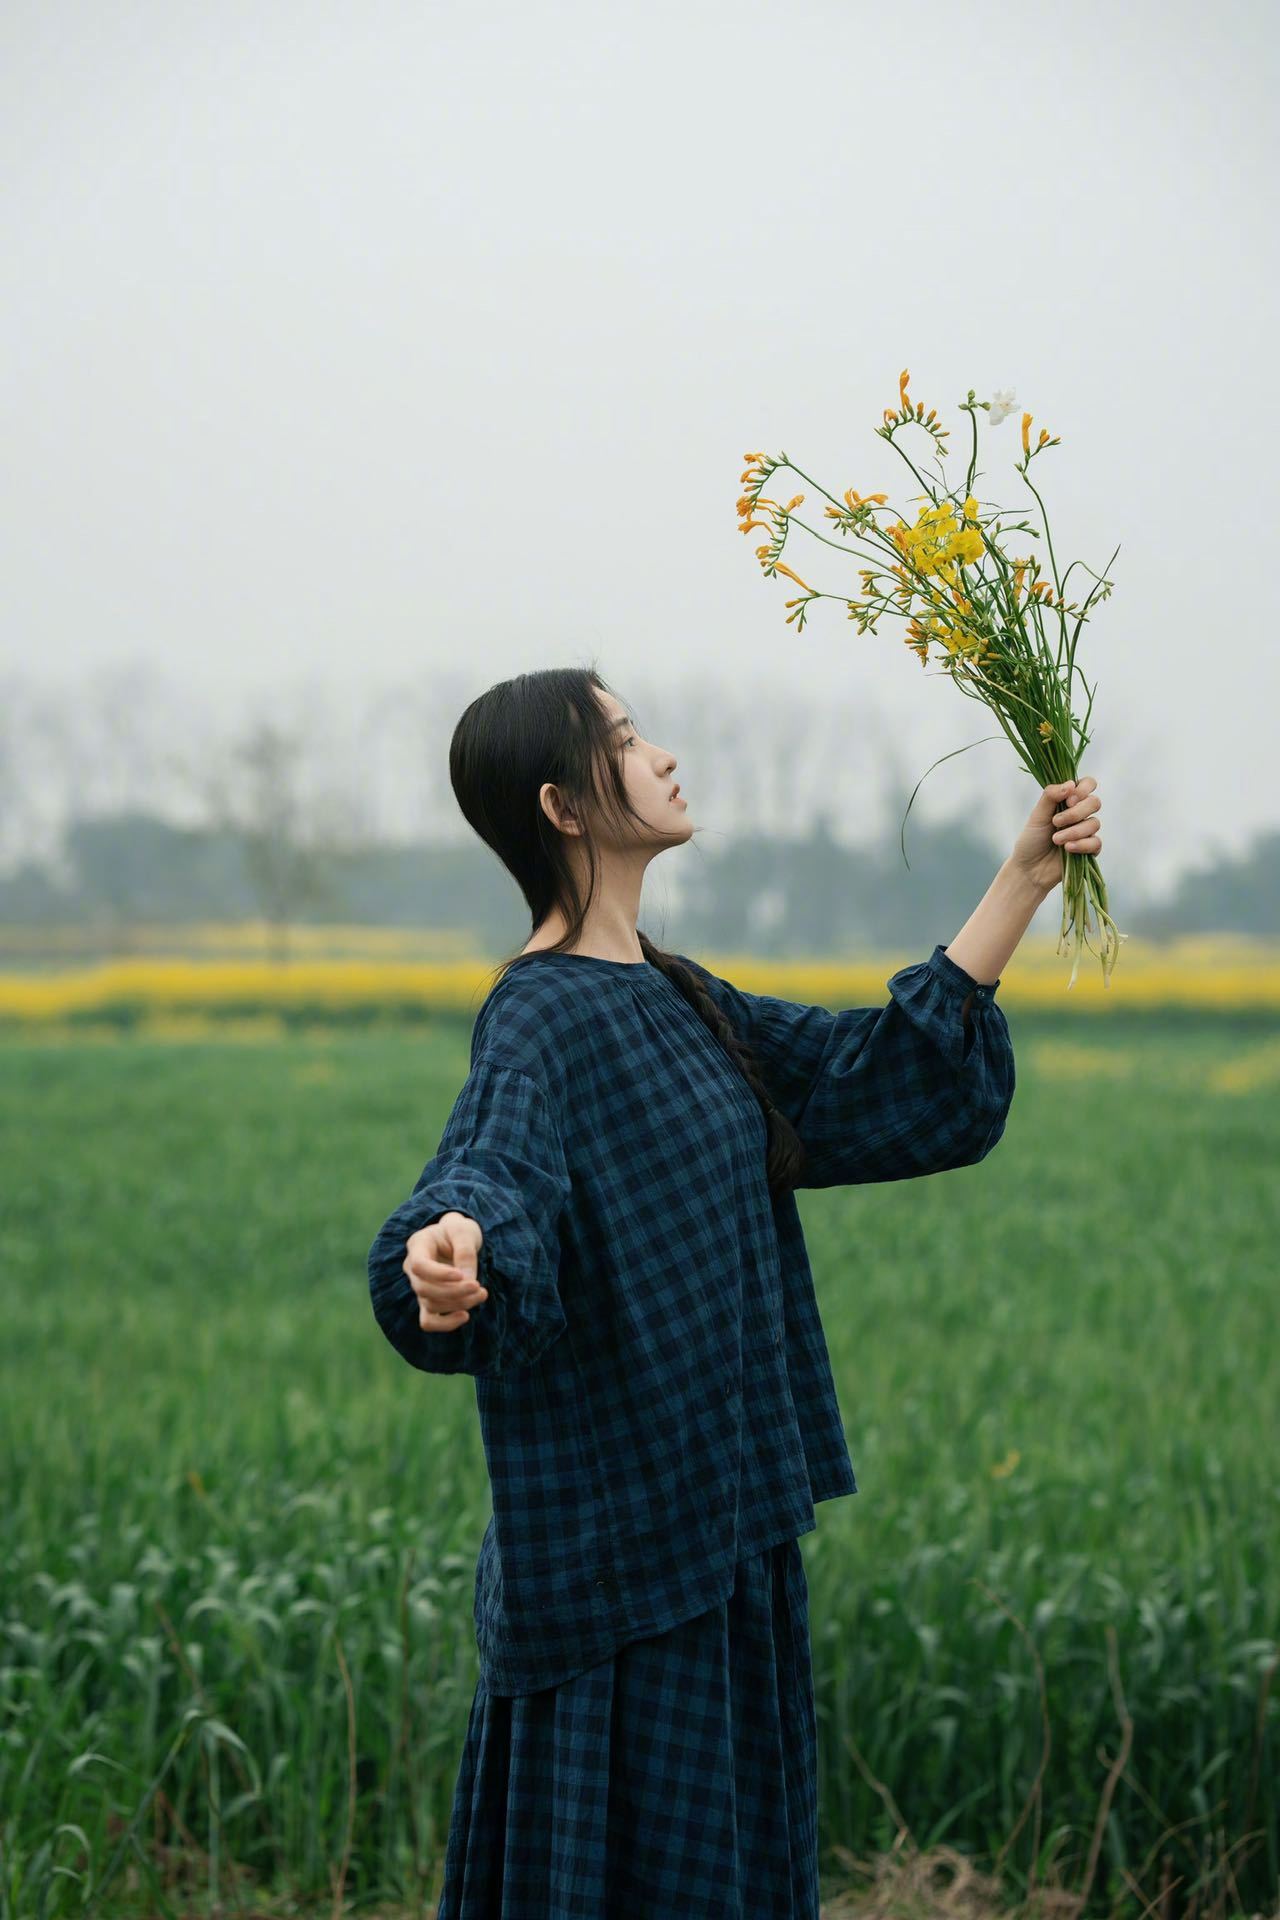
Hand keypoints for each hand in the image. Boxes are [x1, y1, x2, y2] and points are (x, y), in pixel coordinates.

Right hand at [404, 1210, 488, 1331]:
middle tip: (479, 1287)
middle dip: (455, 1292)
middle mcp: (412, 1268)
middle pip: (425, 1289)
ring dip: (458, 1304)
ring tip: (482, 1294)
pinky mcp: (428, 1301)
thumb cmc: (459, 1232)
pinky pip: (428, 1322)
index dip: (438, 1275)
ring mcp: (419, 1286)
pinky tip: (465, 1316)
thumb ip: (465, 1253)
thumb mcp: (464, 1232)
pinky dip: (446, 1324)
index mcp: (417, 1245)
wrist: (457, 1239)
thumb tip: (468, 1282)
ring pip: (430, 1305)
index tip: (461, 1275)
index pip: (419, 1266)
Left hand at [1008, 775, 1102, 895]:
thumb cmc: (1031, 840)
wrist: (1029, 869)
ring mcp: (1086, 832)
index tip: (1069, 799)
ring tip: (1056, 840)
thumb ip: (1051, 796)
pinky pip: (1096, 843)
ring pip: (1094, 823)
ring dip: (1074, 831)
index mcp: (1068, 801)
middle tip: (1056, 822)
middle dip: (1076, 812)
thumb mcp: (1037, 815)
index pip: (1088, 784)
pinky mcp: (1090, 850)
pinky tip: (1068, 849)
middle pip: (1094, 802)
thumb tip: (1070, 784)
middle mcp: (1080, 814)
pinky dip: (1082, 845)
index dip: (1083, 788)